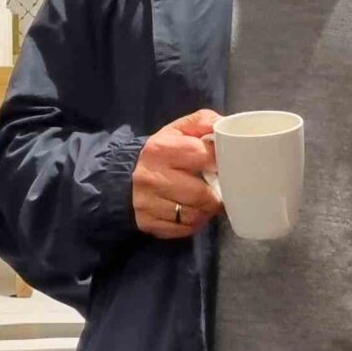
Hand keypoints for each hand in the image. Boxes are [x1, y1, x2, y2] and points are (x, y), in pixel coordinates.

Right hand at [133, 109, 223, 239]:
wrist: (126, 175)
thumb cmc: (163, 152)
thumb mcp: (179, 129)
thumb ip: (203, 121)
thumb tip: (225, 125)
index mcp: (160, 149)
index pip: (203, 156)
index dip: (219, 161)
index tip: (223, 164)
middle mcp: (150, 177)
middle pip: (201, 195)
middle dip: (215, 195)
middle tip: (218, 190)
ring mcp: (146, 203)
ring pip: (193, 216)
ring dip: (205, 211)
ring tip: (204, 201)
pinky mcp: (148, 223)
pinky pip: (184, 229)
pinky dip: (193, 223)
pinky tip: (191, 212)